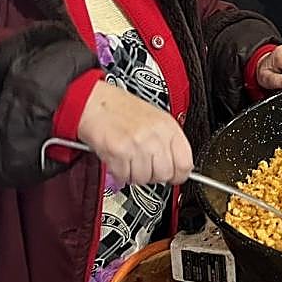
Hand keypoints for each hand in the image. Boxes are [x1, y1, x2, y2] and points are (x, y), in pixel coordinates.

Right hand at [76, 81, 193, 184]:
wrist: (95, 103)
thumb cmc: (123, 110)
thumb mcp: (156, 119)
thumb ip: (169, 142)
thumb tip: (178, 167)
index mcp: (168, 126)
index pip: (185, 163)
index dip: (179, 174)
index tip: (173, 176)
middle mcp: (155, 135)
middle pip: (165, 174)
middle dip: (154, 175)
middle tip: (145, 166)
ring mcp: (137, 144)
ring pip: (145, 178)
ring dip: (135, 174)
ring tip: (130, 160)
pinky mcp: (118, 152)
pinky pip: (125, 176)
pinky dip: (121, 173)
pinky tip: (119, 160)